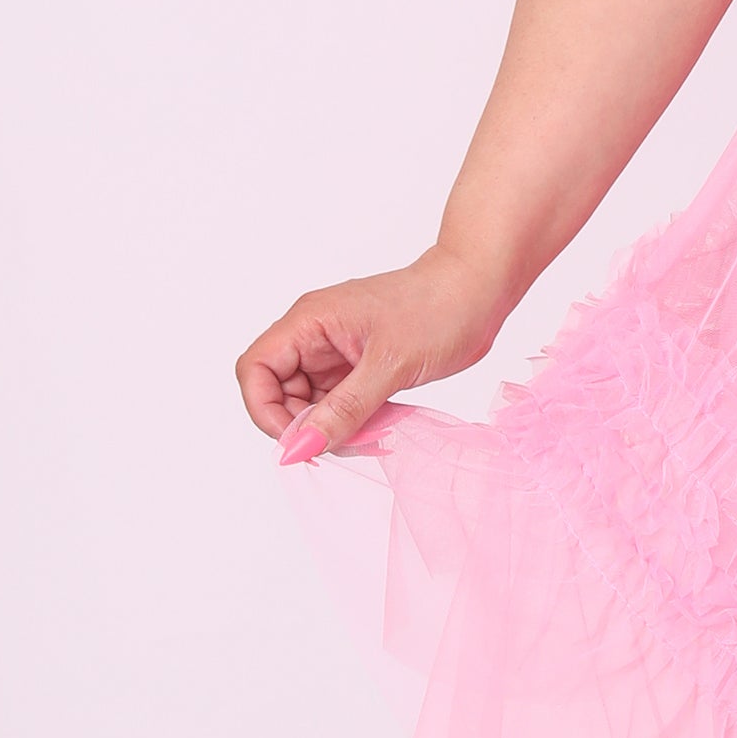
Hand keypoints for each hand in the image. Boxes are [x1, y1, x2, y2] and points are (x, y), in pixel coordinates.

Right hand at [235, 248, 510, 460]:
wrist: (480, 288)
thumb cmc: (439, 310)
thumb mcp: (389, 367)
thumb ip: (342, 411)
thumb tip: (299, 448)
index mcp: (309, 322)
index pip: (256, 370)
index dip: (265, 411)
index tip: (300, 440)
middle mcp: (314, 335)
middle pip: (278, 392)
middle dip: (304, 425)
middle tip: (347, 443)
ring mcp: (336, 351)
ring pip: (310, 403)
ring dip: (332, 427)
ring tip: (372, 435)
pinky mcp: (358, 365)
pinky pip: (338, 402)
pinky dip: (353, 421)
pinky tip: (381, 425)